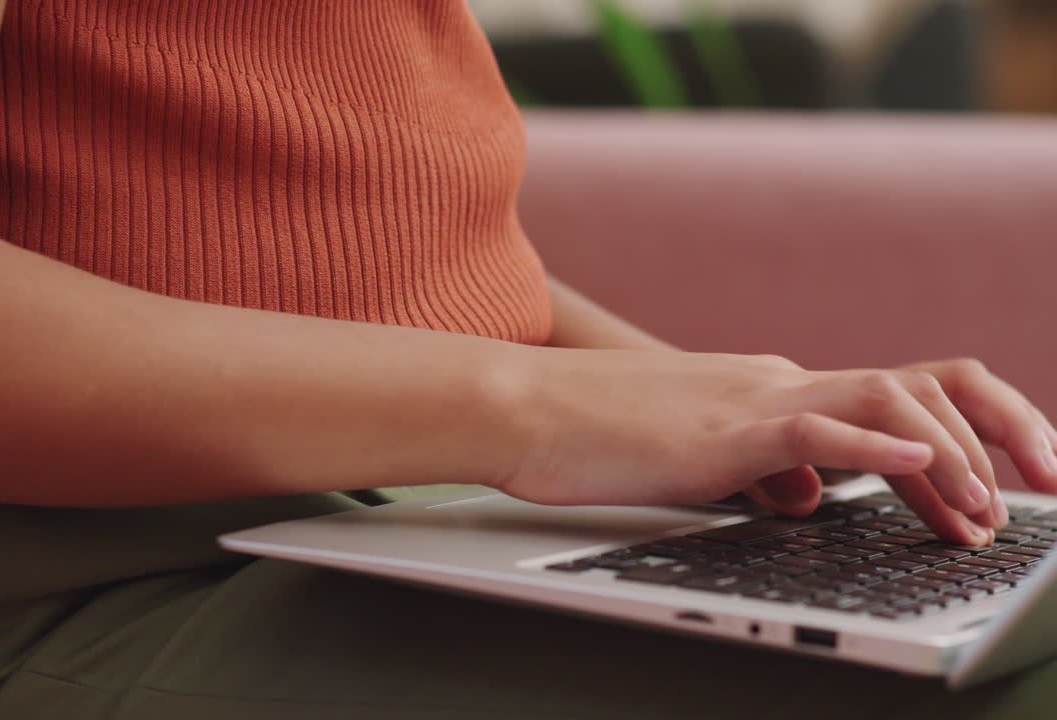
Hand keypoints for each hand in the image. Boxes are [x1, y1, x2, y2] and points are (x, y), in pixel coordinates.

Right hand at [494, 350, 1056, 544]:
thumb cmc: (593, 435)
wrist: (522, 406)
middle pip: (920, 387)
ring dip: (953, 458)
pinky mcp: (721, 429)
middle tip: (1032, 492)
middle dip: (996, 436)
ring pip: (886, 403)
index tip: (995, 492)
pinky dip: (880, 449)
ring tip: (982, 513)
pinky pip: (818, 429)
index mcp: (775, 390)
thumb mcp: (695, 457)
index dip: (963, 439)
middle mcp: (779, 382)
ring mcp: (754, 399)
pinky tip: (924, 475)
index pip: (894, 399)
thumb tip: (809, 498)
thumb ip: (759, 470)